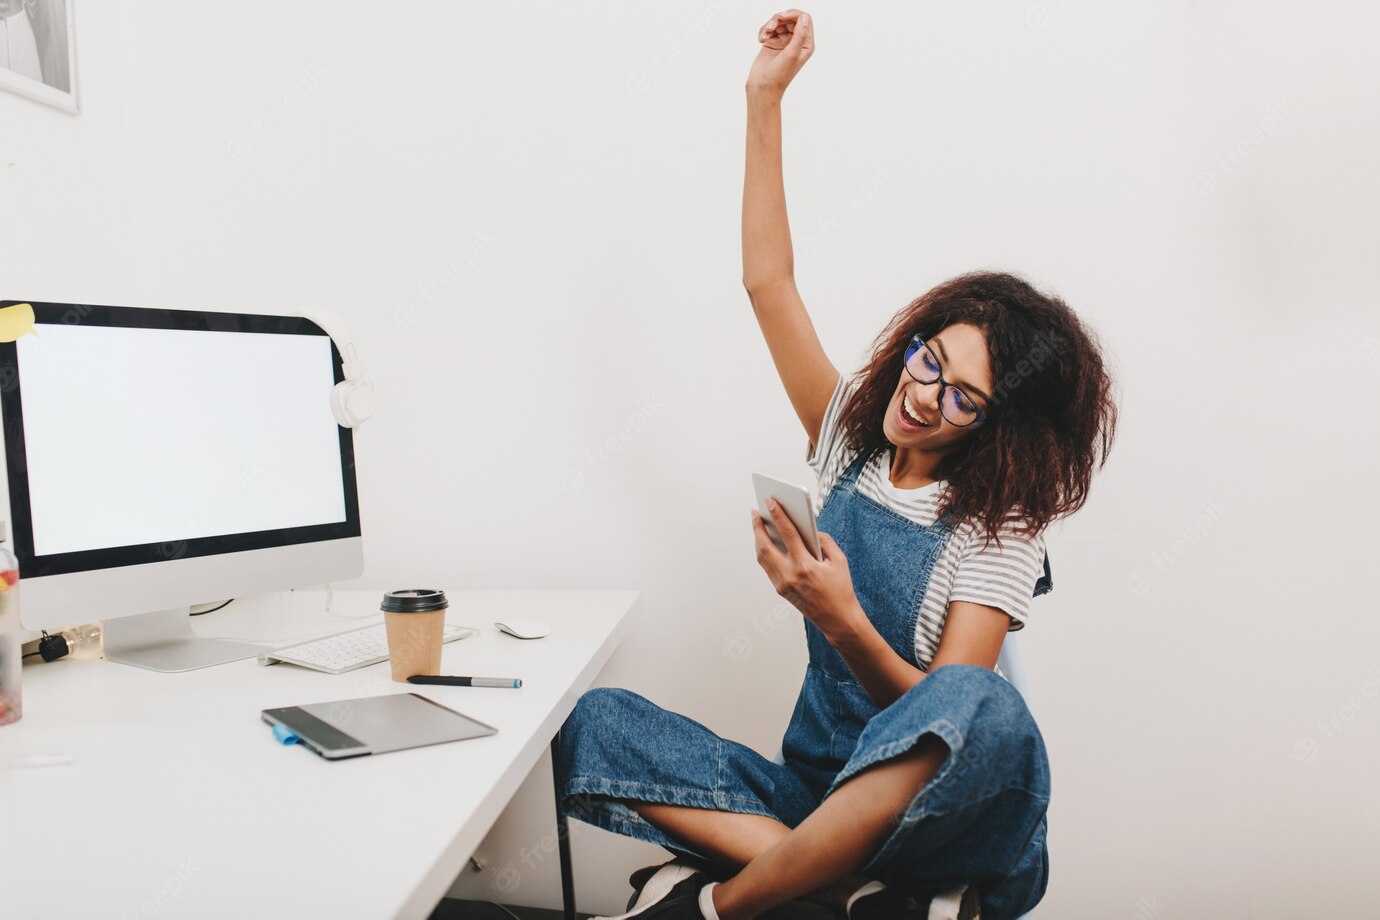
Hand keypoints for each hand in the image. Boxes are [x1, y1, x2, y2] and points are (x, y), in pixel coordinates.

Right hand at [746, 9, 814, 99]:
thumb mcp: (792, 54)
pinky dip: (764, 31)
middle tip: (770, 27)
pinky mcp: (772, 43)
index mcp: (806, 45)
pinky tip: (761, 40)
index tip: (781, 18)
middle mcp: (796, 42)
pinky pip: (769, 28)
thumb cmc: (778, 76)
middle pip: (791, 18)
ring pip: (779, 21)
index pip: (804, 19)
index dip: (793, 14)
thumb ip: (799, 35)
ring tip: (764, 36)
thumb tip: (804, 18)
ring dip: (770, 25)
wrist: (762, 88)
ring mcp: (784, 42)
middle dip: (779, 19)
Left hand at [752, 498, 860, 638]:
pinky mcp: (780, 590)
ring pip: (762, 557)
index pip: (788, 534)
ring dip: (758, 539)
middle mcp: (790, 575)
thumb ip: (824, 540)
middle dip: (758, 527)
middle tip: (756, 512)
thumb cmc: (841, 589)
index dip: (778, 515)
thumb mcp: (839, 560)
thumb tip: (809, 528)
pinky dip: (765, 552)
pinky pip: (768, 567)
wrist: (838, 619)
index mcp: (806, 566)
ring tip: (758, 524)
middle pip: (765, 546)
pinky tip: (766, 542)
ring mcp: (782, 584)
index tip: (770, 501)